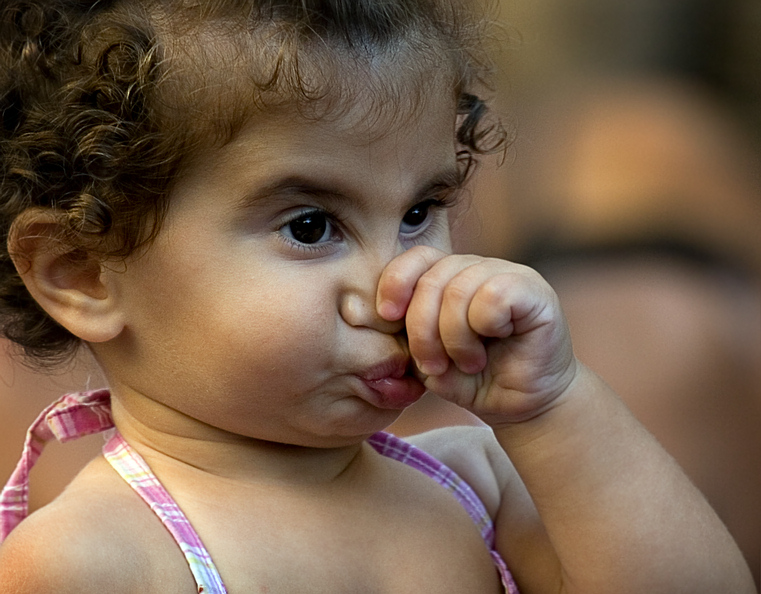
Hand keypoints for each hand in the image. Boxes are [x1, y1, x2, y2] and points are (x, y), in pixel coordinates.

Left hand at [377, 246, 578, 424]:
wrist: (524, 406)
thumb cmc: (475, 381)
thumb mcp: (429, 361)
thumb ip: (407, 337)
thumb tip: (380, 315)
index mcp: (450, 277)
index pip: (416, 258)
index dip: (395, 282)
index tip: (387, 317)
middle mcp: (478, 269)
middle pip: (432, 279)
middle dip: (422, 329)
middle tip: (433, 365)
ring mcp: (508, 274)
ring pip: (458, 289)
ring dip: (454, 337)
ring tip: (467, 363)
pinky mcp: (534, 291)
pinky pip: (494, 295)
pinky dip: (484, 325)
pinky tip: (492, 345)